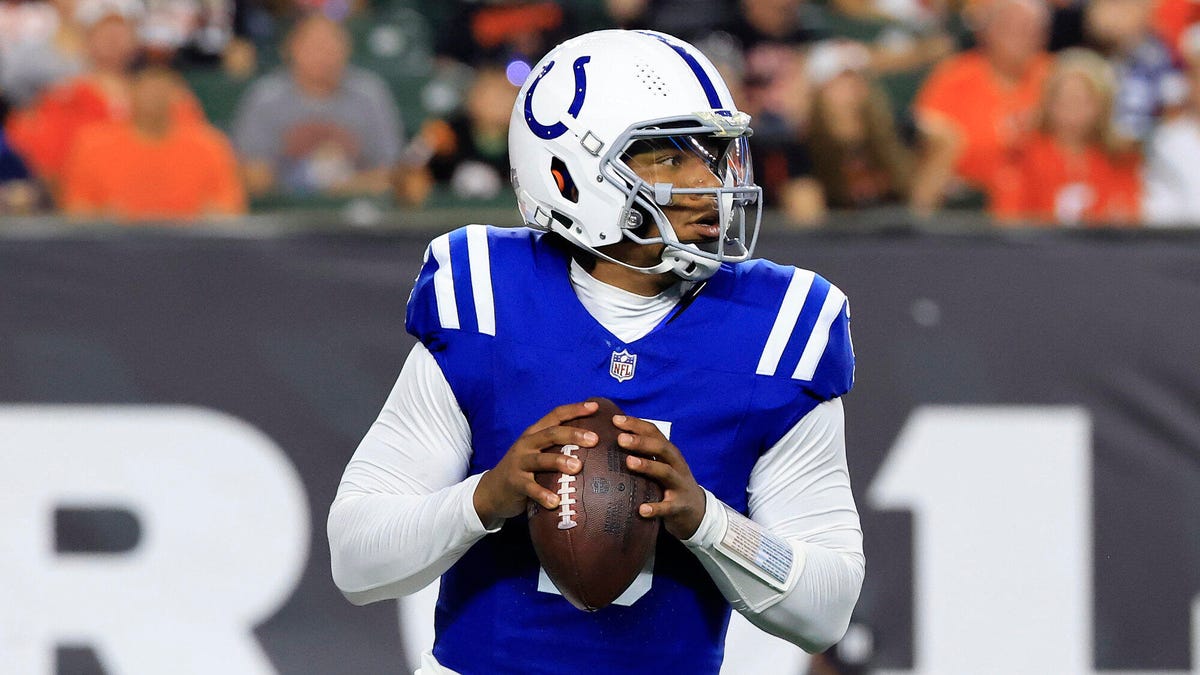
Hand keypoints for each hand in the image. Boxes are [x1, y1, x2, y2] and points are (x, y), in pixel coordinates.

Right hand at [473, 401, 598, 528]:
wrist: (492, 490)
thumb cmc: (524, 469)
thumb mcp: (537, 452)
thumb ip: (557, 446)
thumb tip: (593, 443)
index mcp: (535, 433)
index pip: (555, 416)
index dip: (574, 409)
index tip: (595, 407)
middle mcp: (527, 444)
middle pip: (551, 434)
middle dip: (573, 435)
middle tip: (594, 439)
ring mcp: (519, 463)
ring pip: (541, 459)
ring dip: (559, 461)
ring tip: (577, 467)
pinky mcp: (514, 483)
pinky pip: (530, 488)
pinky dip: (543, 494)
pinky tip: (556, 501)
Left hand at [615, 414, 705, 539]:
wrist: (698, 511)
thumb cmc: (670, 484)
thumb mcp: (661, 465)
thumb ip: (644, 453)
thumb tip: (613, 439)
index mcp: (669, 453)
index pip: (653, 432)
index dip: (636, 424)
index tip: (615, 420)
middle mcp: (676, 465)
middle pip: (661, 448)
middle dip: (641, 442)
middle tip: (620, 439)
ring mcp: (679, 485)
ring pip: (665, 472)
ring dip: (647, 466)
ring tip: (629, 462)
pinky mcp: (679, 506)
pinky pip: (668, 507)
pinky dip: (656, 508)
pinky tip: (641, 510)